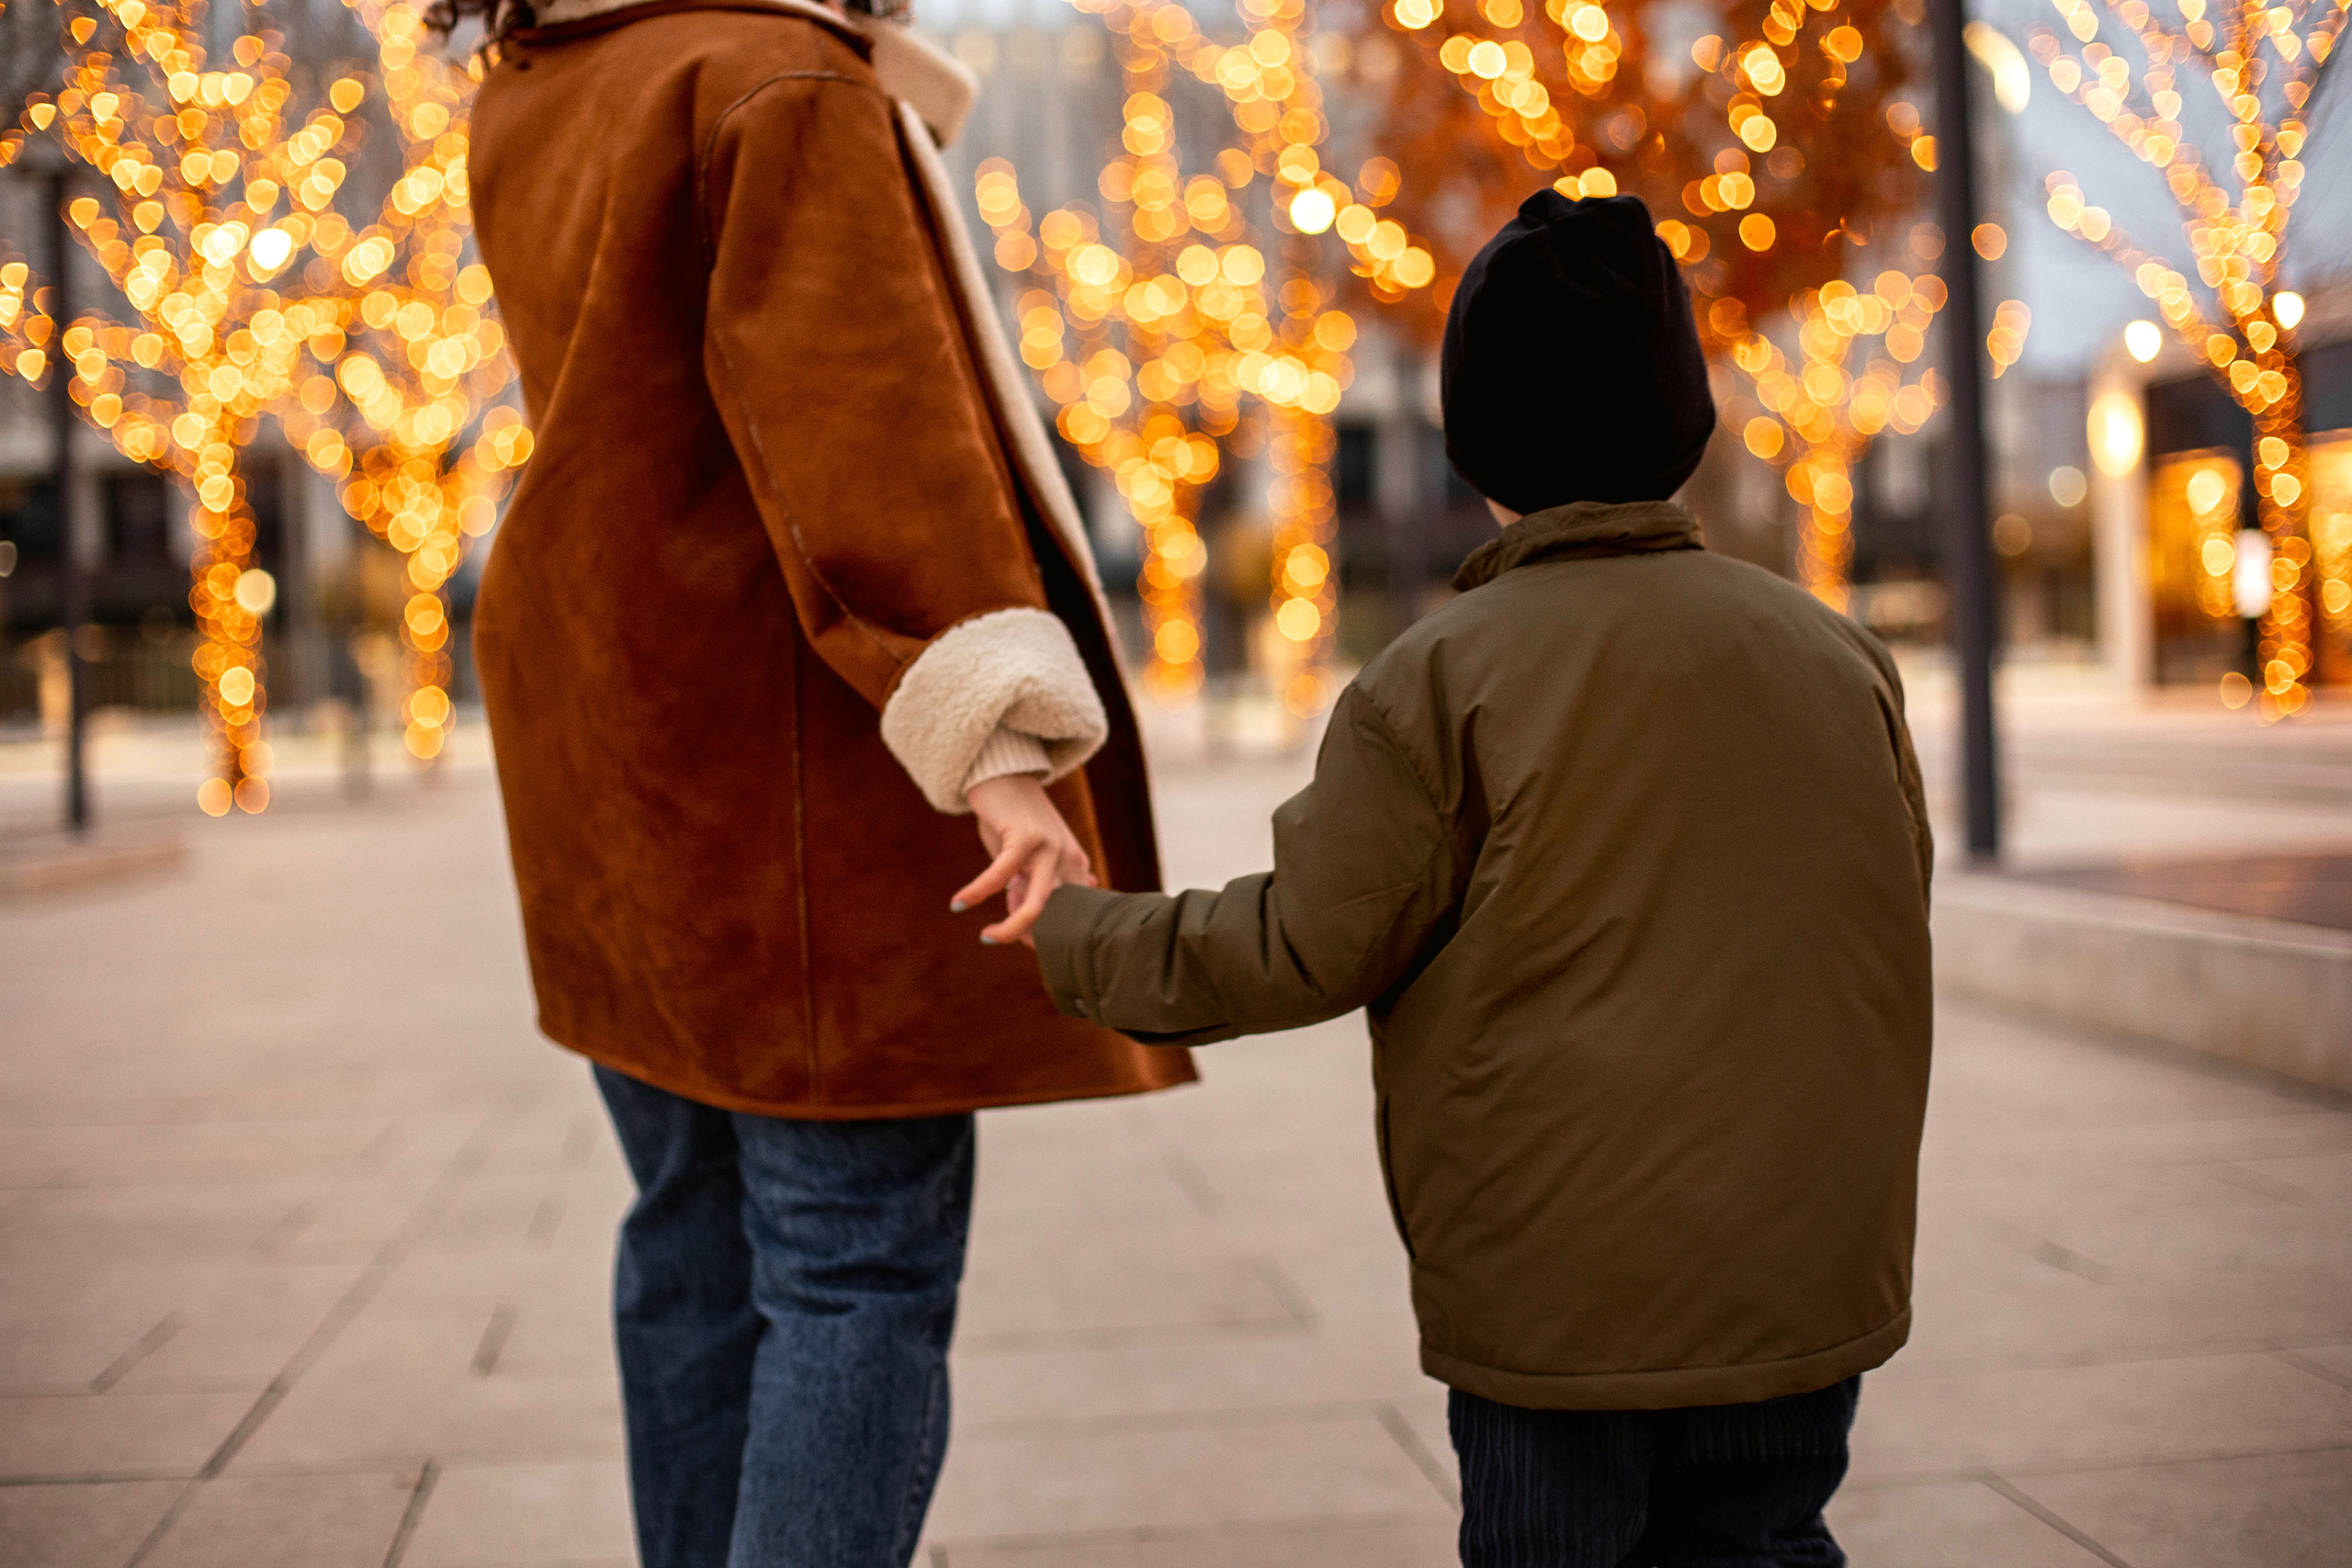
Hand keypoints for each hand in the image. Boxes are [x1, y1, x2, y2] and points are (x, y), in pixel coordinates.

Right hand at [953, 774, 1094, 945]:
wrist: (1003, 773)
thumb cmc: (1011, 818)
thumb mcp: (1025, 857)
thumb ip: (1028, 887)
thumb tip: (1023, 924)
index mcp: (1074, 864)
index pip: (1066, 913)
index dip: (1043, 931)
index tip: (1019, 941)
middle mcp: (1069, 858)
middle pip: (1057, 915)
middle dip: (1031, 937)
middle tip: (1004, 943)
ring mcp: (1050, 847)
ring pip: (1035, 905)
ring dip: (1009, 928)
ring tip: (986, 937)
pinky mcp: (1026, 837)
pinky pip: (999, 877)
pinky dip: (977, 893)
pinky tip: (958, 903)